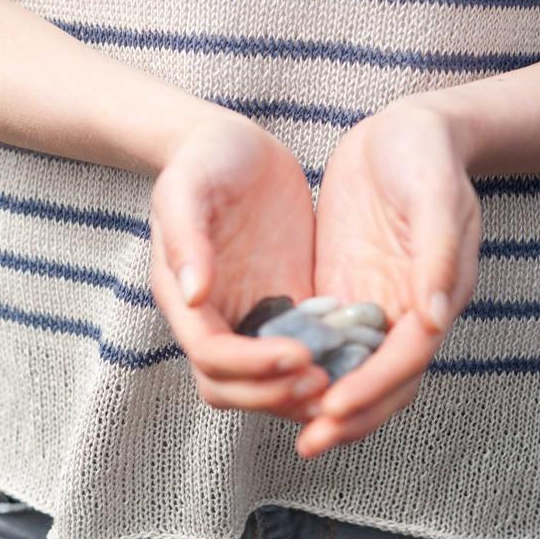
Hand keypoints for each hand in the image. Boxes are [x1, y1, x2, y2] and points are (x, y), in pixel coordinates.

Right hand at [149, 111, 331, 419]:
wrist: (231, 144)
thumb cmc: (202, 159)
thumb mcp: (185, 188)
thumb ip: (185, 239)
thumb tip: (195, 298)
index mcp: (184, 296)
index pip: (211, 356)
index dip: (251, 367)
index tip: (298, 353)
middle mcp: (215, 314)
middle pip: (233, 386)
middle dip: (274, 393)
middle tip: (323, 380)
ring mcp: (250, 311)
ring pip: (265, 380)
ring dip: (297, 391)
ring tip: (342, 379)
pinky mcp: (283, 301)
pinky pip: (300, 349)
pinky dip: (321, 364)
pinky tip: (355, 354)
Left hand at [296, 99, 481, 457]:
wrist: (402, 131)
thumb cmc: (424, 155)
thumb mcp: (435, 193)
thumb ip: (435, 253)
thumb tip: (430, 318)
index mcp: (434, 292)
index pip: (405, 360)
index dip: (372, 389)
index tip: (333, 410)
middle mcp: (404, 306)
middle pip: (380, 379)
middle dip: (348, 414)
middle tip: (308, 441)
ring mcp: (373, 297)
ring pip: (352, 367)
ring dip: (325, 399)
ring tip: (289, 425)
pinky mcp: (344, 283)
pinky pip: (328, 336)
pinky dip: (310, 362)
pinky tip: (274, 375)